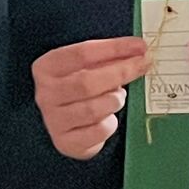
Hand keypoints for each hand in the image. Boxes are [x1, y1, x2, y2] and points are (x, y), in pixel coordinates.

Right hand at [31, 37, 148, 159]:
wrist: (68, 125)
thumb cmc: (80, 89)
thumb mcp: (87, 68)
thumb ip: (107, 57)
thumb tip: (138, 49)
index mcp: (46, 67)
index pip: (82, 53)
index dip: (114, 48)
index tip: (140, 46)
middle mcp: (45, 94)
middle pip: (87, 82)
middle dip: (120, 72)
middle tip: (143, 66)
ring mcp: (53, 120)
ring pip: (93, 109)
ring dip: (114, 100)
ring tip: (118, 97)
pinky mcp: (66, 142)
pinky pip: (98, 131)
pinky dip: (110, 123)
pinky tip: (108, 117)